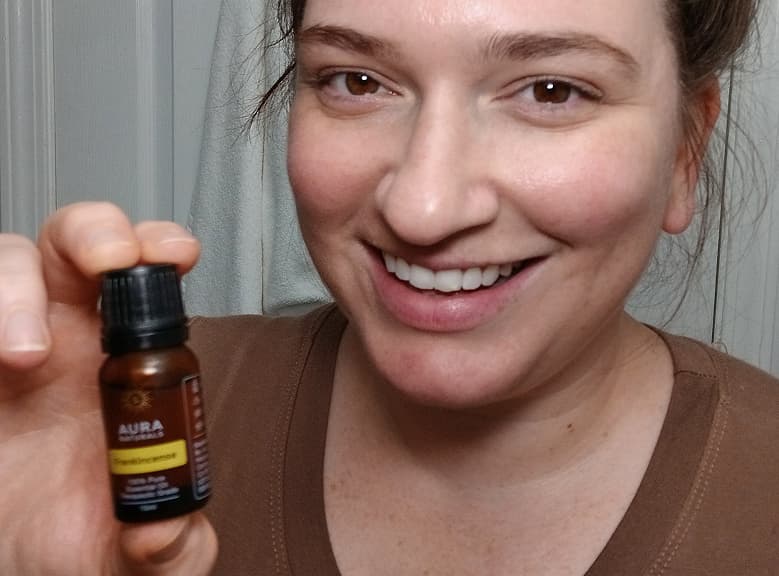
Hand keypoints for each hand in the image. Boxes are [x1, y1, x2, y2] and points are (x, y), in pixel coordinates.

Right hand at [0, 202, 216, 574]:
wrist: (18, 564)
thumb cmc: (76, 542)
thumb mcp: (138, 558)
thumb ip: (171, 547)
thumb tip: (165, 535)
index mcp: (124, 364)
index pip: (148, 280)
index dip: (160, 250)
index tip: (178, 255)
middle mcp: (68, 339)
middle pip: (79, 242)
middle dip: (97, 232)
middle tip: (109, 263)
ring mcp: (10, 345)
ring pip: (10, 259)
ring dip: (15, 288)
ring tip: (23, 353)